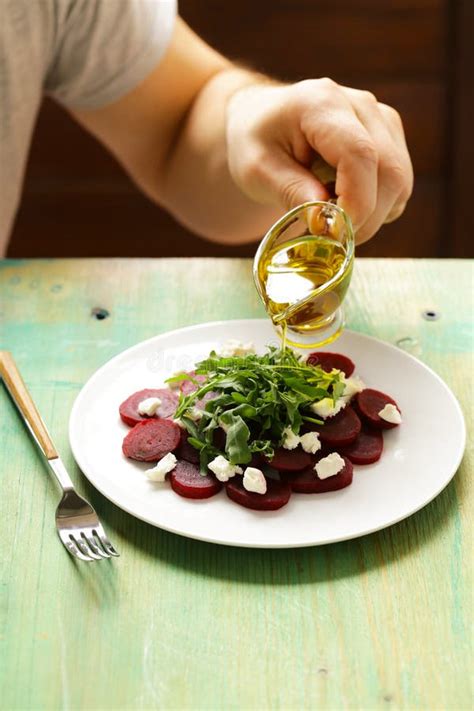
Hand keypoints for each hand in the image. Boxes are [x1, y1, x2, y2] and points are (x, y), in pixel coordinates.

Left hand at [226, 78, 412, 243]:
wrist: (263, 120)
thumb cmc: (255, 142)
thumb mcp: (256, 170)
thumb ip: (290, 191)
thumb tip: (326, 220)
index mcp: (321, 103)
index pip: (359, 154)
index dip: (356, 201)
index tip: (335, 233)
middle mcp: (361, 104)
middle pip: (389, 170)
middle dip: (365, 217)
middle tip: (332, 239)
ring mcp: (382, 119)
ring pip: (400, 181)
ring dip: (373, 216)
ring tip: (333, 221)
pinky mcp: (391, 137)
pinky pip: (399, 185)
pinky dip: (379, 208)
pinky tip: (345, 205)